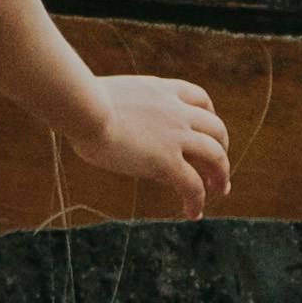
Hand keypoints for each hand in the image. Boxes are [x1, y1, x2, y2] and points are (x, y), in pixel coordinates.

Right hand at [64, 73, 230, 218]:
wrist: (83, 108)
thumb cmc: (79, 101)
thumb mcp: (107, 94)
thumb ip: (116, 105)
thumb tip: (96, 115)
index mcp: (160, 89)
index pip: (199, 98)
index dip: (210, 115)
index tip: (207, 130)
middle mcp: (175, 110)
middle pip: (216, 128)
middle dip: (222, 149)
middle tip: (217, 168)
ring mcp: (175, 135)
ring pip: (215, 156)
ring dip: (221, 176)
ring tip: (217, 192)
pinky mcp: (167, 161)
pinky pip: (192, 185)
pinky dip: (197, 201)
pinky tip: (192, 213)